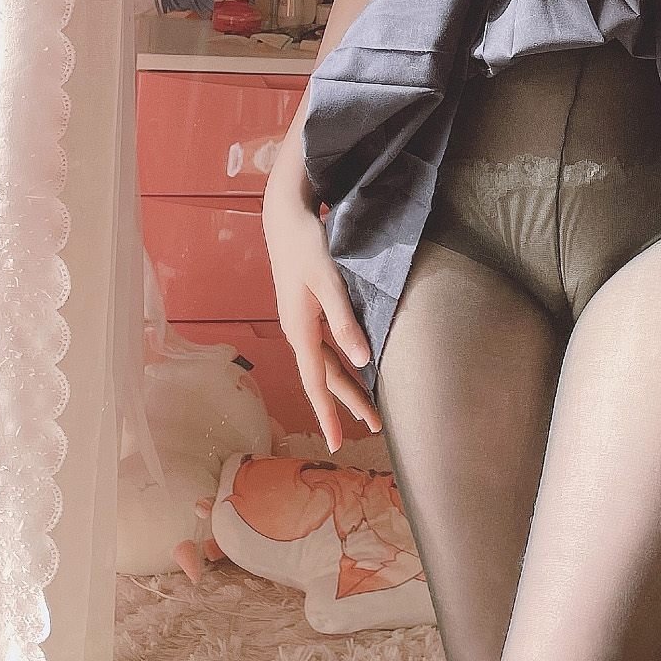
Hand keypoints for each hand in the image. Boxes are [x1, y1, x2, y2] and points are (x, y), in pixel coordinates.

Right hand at [264, 181, 381, 451]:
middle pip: (325, 377)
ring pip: (326, 363)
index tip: (336, 443)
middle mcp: (298, 331)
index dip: (328, 413)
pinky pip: (325, 348)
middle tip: (375, 426)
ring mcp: (301, 321)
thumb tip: (361, 361)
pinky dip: (340, 364)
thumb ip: (344, 321)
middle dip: (348, 403)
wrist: (285, 217)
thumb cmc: (308, 245)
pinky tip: (354, 367)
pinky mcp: (306, 310)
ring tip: (369, 406)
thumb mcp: (329, 281)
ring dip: (346, 386)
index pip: (317, 382)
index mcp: (300, 329)